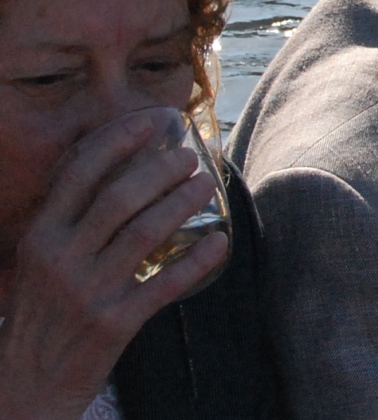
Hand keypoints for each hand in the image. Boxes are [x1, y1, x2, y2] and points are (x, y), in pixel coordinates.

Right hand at [0, 110, 227, 419]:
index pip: (78, 177)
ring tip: (205, 186)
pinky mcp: (114, 323)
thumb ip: (70, 226)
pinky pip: (164, 284)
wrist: (26, 384)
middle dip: (160, 171)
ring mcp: (88, 292)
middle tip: (190, 158)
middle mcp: (61, 260)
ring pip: (144, 234)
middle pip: (118, 198)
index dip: (116, 144)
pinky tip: (219, 243)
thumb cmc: (41, 315)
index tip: (150, 125)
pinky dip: (196, 261)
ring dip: (181, 204)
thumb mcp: (41, 264)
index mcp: (41, 238)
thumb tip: (120, 178)